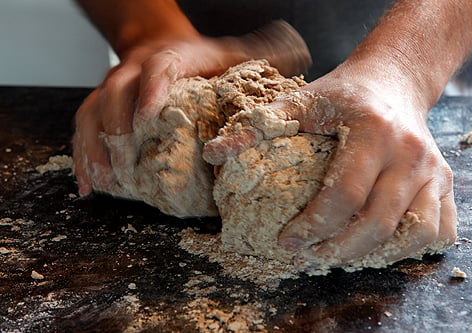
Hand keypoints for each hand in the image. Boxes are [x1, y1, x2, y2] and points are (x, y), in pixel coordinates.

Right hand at [73, 21, 310, 195]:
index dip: (152, 90)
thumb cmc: (201, 60)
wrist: (159, 44)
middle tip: (127, 164)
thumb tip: (300, 51)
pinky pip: (84, 127)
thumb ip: (262, 54)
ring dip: (96, 148)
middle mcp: (136, 70)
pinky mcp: (102, 105)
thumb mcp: (231, 54)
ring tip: (103, 182)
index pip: (159, 68)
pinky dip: (83, 157)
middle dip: (119, 128)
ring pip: (93, 112)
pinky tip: (88, 186)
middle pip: (117, 92)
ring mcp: (115, 88)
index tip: (150, 118)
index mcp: (173, 58)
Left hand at [203, 63, 456, 271]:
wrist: (393, 81)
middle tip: (309, 257)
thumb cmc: (343, 94)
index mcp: (373, 131)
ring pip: (413, 232)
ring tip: (340, 256)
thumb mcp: (299, 101)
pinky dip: (412, 248)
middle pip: (378, 222)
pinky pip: (440, 229)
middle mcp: (410, 153)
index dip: (313, 225)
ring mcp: (433, 169)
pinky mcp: (444, 181)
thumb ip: (257, 126)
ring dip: (374, 255)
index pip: (345, 194)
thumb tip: (214, 153)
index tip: (287, 240)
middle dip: (338, 250)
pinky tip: (380, 248)